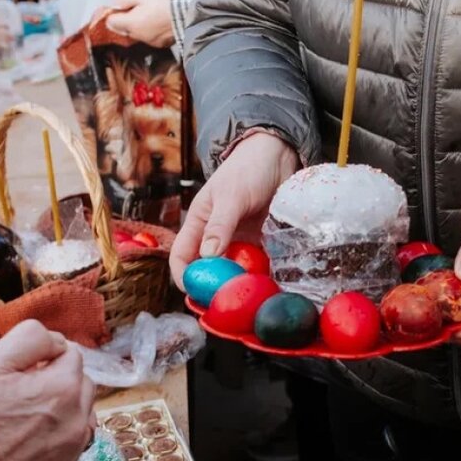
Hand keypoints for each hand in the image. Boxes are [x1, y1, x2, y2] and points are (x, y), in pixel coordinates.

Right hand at [0, 321, 96, 460]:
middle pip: (80, 385)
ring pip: (80, 416)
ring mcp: (70, 452)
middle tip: (18, 391)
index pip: (71, 354)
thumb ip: (32, 339)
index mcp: (63, 388)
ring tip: (24, 416)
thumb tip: (57, 342)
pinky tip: (25, 440)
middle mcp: (77, 422)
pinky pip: (68, 445)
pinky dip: (55, 437)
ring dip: (63, 409)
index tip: (16, 371)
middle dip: (57, 381)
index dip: (43, 357)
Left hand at [103, 0, 174, 47]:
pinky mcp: (162, 44)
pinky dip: (151, 30)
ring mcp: (150, 42)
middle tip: (137, 6)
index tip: (119, 7)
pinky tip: (160, 20)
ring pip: (137, 33)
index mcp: (131, 24)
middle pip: (123, 29)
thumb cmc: (164, 0)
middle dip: (126, 19)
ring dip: (139, 24)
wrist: (190, 11)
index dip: (112, 13)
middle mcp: (138, 36)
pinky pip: (150, 37)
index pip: (110, 23)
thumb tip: (115, 6)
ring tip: (151, 12)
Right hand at [169, 131, 298, 286]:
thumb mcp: (231, 196)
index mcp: (198, 224)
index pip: (181, 256)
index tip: (194, 293)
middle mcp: (215, 237)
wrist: (279, 156)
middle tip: (225, 304)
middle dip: (212, 289)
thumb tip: (206, 256)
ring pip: (232, 272)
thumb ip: (220, 226)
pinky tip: (268, 286)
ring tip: (249, 298)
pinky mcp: (260, 244)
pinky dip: (260, 276)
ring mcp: (238, 242)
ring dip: (238, 286)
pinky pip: (257, 266)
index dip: (183, 277)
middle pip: (206, 271)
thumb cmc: (248, 170)